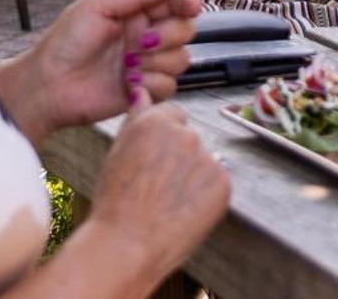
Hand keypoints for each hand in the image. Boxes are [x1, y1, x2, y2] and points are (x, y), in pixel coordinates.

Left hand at [5, 0, 201, 140]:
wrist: (48, 86)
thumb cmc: (64, 44)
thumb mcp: (96, 7)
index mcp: (135, 12)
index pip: (174, 1)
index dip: (187, 1)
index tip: (190, 4)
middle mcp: (145, 36)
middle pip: (185, 29)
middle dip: (169, 34)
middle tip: (143, 40)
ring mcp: (147, 64)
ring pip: (181, 58)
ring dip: (158, 61)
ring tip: (129, 64)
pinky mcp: (145, 89)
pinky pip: (170, 86)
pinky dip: (152, 83)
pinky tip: (130, 81)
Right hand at [91, 91, 229, 277]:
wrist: (126, 245)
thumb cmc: (115, 203)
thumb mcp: (117, 151)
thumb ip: (136, 118)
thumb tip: (142, 92)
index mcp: (156, 121)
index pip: (173, 114)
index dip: (162, 138)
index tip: (153, 159)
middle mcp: (186, 134)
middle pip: (189, 137)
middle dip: (179, 157)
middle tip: (158, 186)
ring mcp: (207, 158)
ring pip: (204, 162)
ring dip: (193, 177)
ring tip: (168, 204)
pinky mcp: (223, 183)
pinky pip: (216, 184)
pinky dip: (205, 197)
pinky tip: (183, 213)